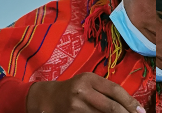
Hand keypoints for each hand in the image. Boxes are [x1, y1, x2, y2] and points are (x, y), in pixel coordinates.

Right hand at [25, 73, 143, 112]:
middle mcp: (82, 91)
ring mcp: (77, 106)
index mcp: (88, 78)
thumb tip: (129, 103)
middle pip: (111, 106)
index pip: (115, 90)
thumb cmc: (73, 89)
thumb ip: (105, 89)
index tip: (140, 110)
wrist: (48, 98)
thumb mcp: (87, 83)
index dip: (130, 102)